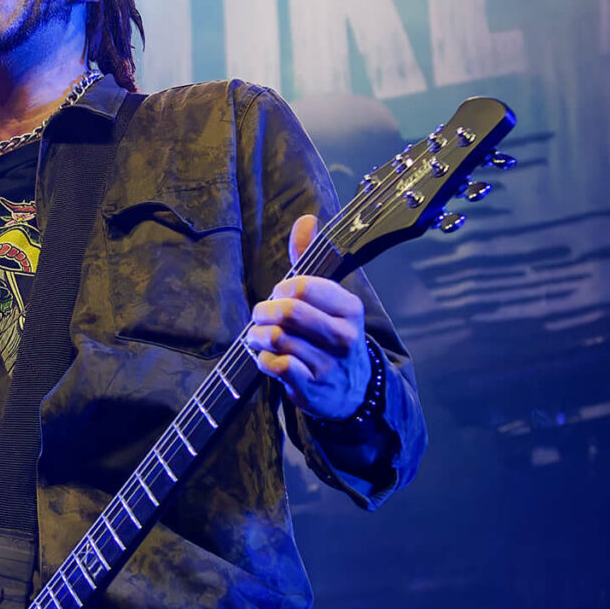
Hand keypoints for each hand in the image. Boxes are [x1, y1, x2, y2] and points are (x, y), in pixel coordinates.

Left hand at [246, 214, 371, 419]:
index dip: (281, 288)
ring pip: (278, 338)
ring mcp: (329, 364)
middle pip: (288, 312)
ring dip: (257, 336)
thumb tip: (306, 218)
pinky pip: (276, 366)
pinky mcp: (312, 388)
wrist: (352, 390)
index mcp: (349, 308)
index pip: (304, 286)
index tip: (278, 294)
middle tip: (260, 315)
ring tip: (257, 336)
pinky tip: (266, 357)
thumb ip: (312, 258)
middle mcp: (344, 336)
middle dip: (263, 311)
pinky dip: (263, 359)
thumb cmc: (331, 335)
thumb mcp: (329, 299)